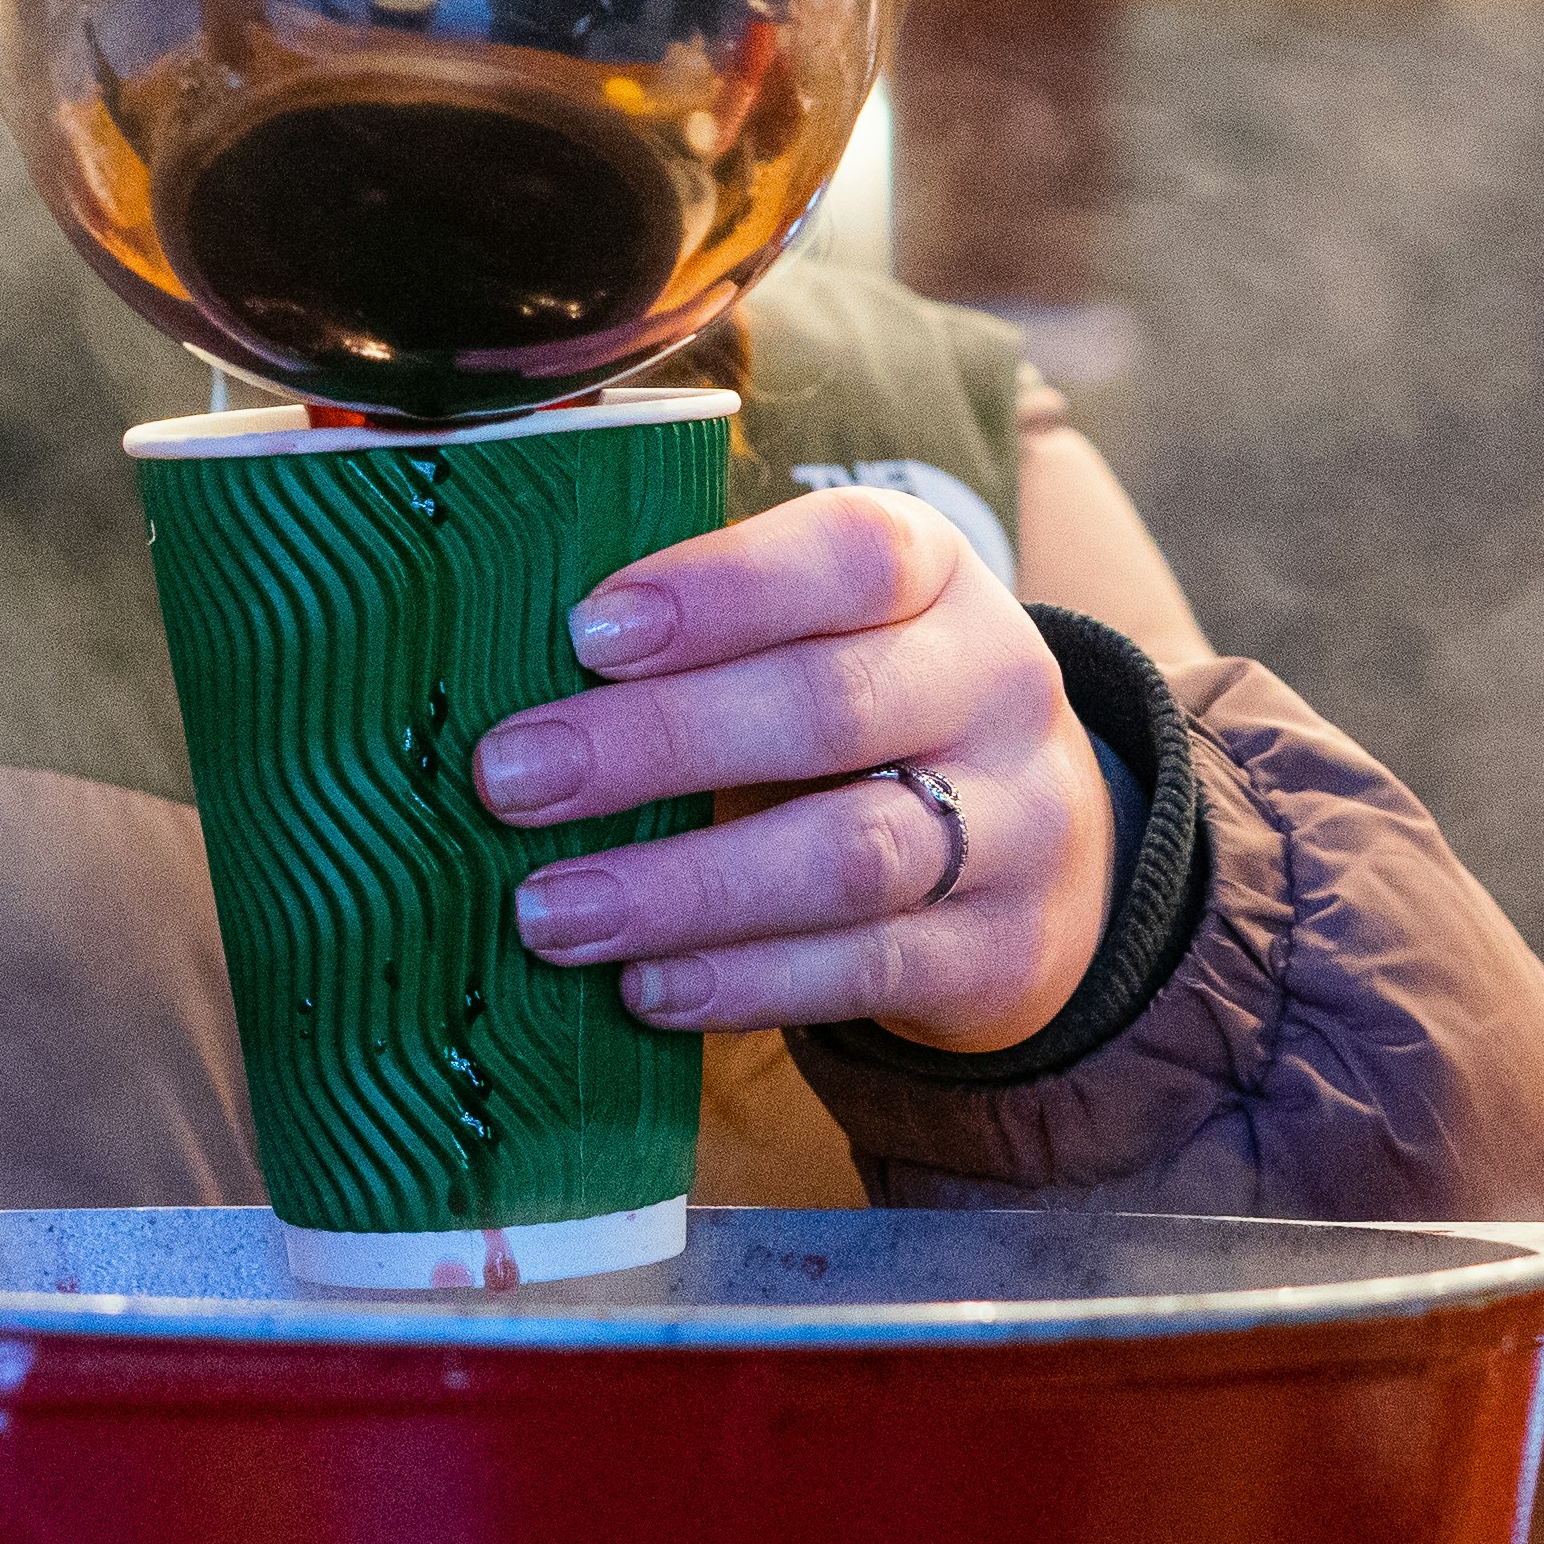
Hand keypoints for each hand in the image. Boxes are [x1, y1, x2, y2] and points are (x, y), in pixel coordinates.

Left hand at [477, 488, 1114, 1053]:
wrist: (1039, 851)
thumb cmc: (865, 710)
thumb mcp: (823, 630)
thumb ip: (703, 629)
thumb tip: (503, 657)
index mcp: (934, 574)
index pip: (851, 555)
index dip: (720, 590)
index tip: (586, 632)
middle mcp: (992, 687)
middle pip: (832, 708)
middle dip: (656, 744)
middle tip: (510, 778)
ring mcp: (1013, 826)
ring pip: (849, 856)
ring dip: (681, 889)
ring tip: (549, 911)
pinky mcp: (997, 953)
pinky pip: (865, 972)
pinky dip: (745, 983)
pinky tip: (644, 988)